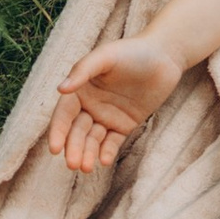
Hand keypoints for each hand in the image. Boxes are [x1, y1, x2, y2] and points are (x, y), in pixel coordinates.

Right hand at [48, 37, 185, 170]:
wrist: (164, 55)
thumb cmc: (132, 51)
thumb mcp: (106, 56)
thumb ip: (83, 71)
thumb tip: (61, 89)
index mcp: (80, 89)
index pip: (64, 114)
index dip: (58, 131)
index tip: (54, 149)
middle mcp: (90, 105)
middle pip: (77, 131)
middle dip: (73, 148)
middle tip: (73, 164)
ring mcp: (107, 116)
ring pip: (93, 140)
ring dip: (88, 153)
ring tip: (87, 167)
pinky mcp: (124, 125)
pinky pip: (112, 141)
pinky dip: (107, 151)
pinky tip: (104, 160)